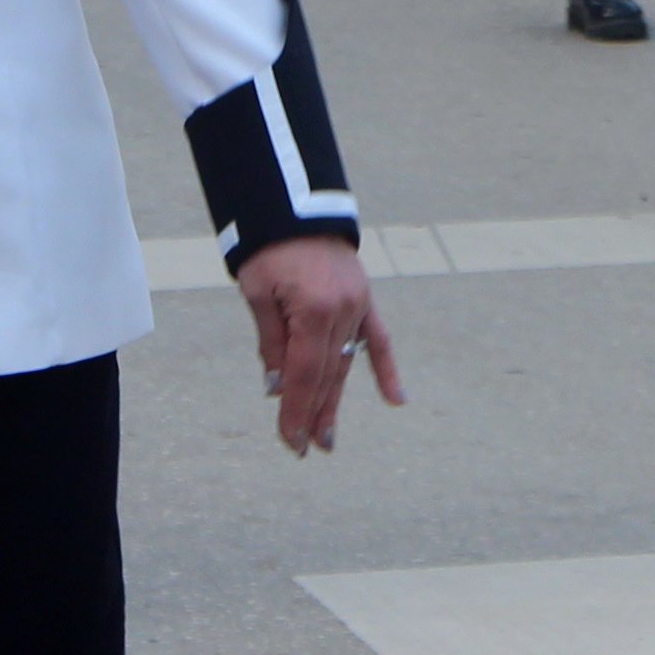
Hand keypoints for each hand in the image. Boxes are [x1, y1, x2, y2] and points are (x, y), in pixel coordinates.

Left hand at [233, 234, 401, 453]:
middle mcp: (342, 312)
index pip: (303, 374)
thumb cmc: (270, 248)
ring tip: (327, 437)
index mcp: (313, 311)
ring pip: (346, 364)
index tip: (289, 440)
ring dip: (336, 401)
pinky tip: (396, 399)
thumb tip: (277, 387)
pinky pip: (378, 339)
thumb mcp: (259, 293)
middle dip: (313, 414)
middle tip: (303, 449)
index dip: (295, 410)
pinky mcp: (365, 300)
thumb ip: (271, 342)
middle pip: (326, 376)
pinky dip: (385, 369)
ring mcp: (358, 306)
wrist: (296, 205)